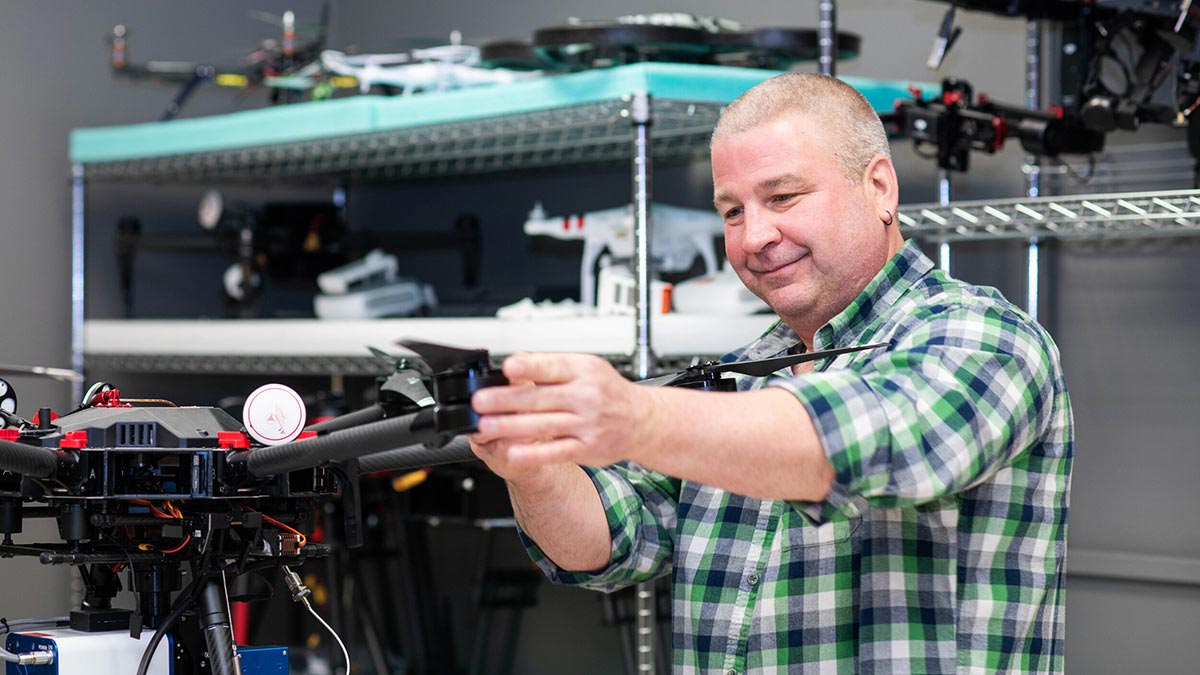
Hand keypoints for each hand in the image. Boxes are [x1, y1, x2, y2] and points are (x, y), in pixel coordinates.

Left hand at [470, 352, 657, 470]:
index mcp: (583, 371)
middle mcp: (586, 396)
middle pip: (541, 398)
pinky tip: (513, 451)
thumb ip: (549, 365)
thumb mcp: (585, 367)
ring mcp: (587, 424)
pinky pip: (556, 451)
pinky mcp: (587, 448)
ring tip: (486, 425)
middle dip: (507, 400)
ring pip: (544, 425)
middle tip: (481, 401)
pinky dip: (533, 452)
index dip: (529, 368)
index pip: (552, 367)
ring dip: (512, 426)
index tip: (508, 367)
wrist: (642, 419)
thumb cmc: (608, 391)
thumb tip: (517, 359)